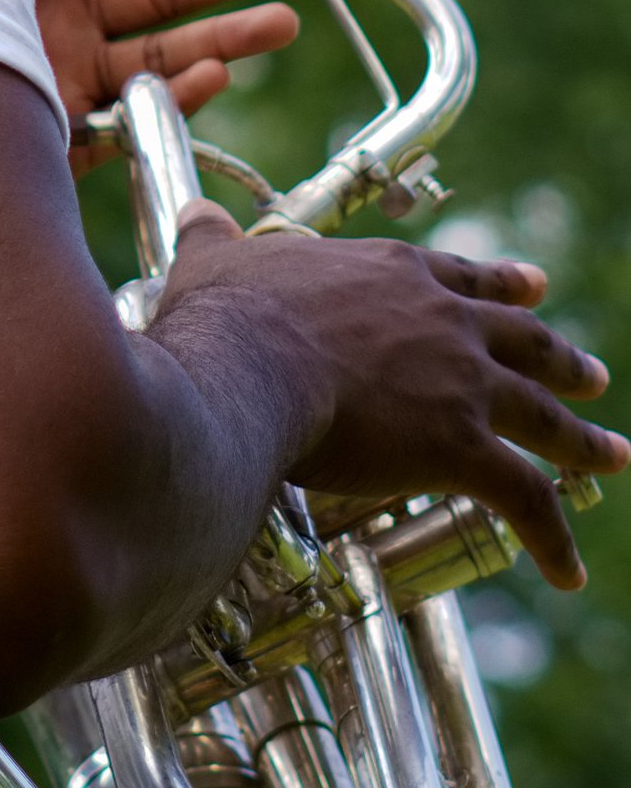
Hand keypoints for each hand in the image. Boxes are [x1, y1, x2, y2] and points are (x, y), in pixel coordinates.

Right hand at [160, 205, 629, 589]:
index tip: (533, 287)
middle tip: (594, 375)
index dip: (502, 285)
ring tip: (613, 455)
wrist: (251, 365)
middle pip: (523, 341)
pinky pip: (527, 500)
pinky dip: (556, 539)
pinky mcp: (462, 449)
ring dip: (584, 441)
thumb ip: (218, 241)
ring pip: (543, 417)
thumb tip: (198, 215)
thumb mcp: (220, 264)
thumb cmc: (230, 317)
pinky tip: (570, 572)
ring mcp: (462, 385)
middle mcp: (444, 321)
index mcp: (395, 274)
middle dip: (562, 360)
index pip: (464, 276)